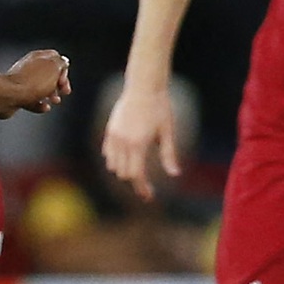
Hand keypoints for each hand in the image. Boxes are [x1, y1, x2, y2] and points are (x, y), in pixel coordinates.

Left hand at [4, 50, 70, 114]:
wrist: (9, 96)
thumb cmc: (30, 82)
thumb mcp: (54, 68)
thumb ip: (61, 63)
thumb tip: (64, 62)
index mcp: (37, 57)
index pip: (55, 58)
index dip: (63, 69)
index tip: (64, 80)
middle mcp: (28, 67)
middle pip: (48, 74)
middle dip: (58, 84)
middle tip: (62, 91)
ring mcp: (22, 81)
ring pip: (40, 88)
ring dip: (50, 95)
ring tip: (54, 101)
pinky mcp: (16, 95)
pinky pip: (31, 100)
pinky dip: (39, 105)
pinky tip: (44, 107)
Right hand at [101, 80, 177, 202]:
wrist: (144, 86)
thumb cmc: (160, 108)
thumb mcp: (167, 132)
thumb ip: (169, 155)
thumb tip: (175, 174)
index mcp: (138, 144)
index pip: (136, 175)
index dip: (142, 188)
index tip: (149, 196)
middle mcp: (123, 142)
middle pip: (124, 173)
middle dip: (135, 182)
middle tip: (146, 188)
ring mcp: (114, 136)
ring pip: (113, 165)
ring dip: (124, 171)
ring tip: (137, 172)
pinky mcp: (110, 130)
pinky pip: (108, 153)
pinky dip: (115, 160)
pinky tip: (127, 158)